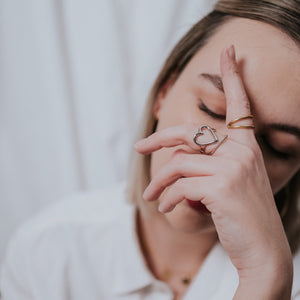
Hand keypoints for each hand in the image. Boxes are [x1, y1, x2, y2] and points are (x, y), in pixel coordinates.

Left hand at [135, 45, 292, 290]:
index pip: (240, 105)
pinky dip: (169, 198)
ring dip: (160, 183)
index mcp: (246, 146)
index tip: (229, 52)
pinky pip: (179, 185)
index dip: (234, 76)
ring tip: (152, 199)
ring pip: (178, 164)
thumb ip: (201, 168)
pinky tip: (168, 209)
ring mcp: (233, 165)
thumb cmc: (241, 217)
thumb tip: (172, 165)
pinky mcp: (221, 184)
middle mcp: (242, 150)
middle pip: (189, 132)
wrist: (262, 251)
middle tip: (140, 147)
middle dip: (160, 138)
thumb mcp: (223, 185)